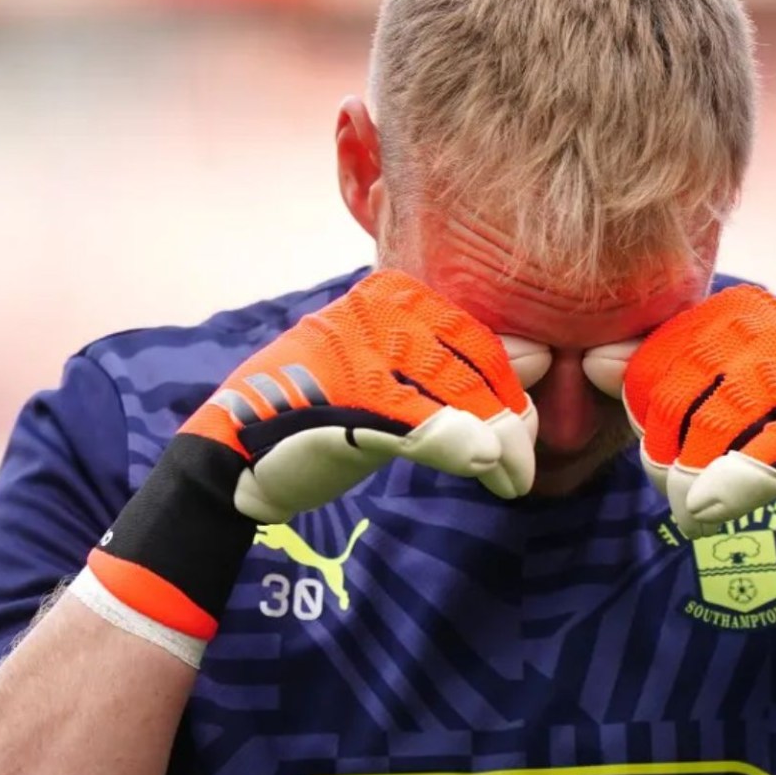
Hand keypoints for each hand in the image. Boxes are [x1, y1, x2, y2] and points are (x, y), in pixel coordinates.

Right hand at [77, 270, 535, 648]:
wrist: (234, 458)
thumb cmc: (319, 415)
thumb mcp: (386, 380)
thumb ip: (451, 371)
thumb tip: (540, 358)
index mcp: (386, 295)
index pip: (474, 333)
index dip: (509, 383)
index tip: (523, 425)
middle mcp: (372, 314)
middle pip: (473, 364)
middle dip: (512, 418)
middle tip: (523, 463)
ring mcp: (357, 356)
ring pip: (456, 396)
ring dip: (497, 445)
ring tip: (512, 479)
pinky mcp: (347, 404)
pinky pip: (422, 424)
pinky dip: (460, 446)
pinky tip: (484, 467)